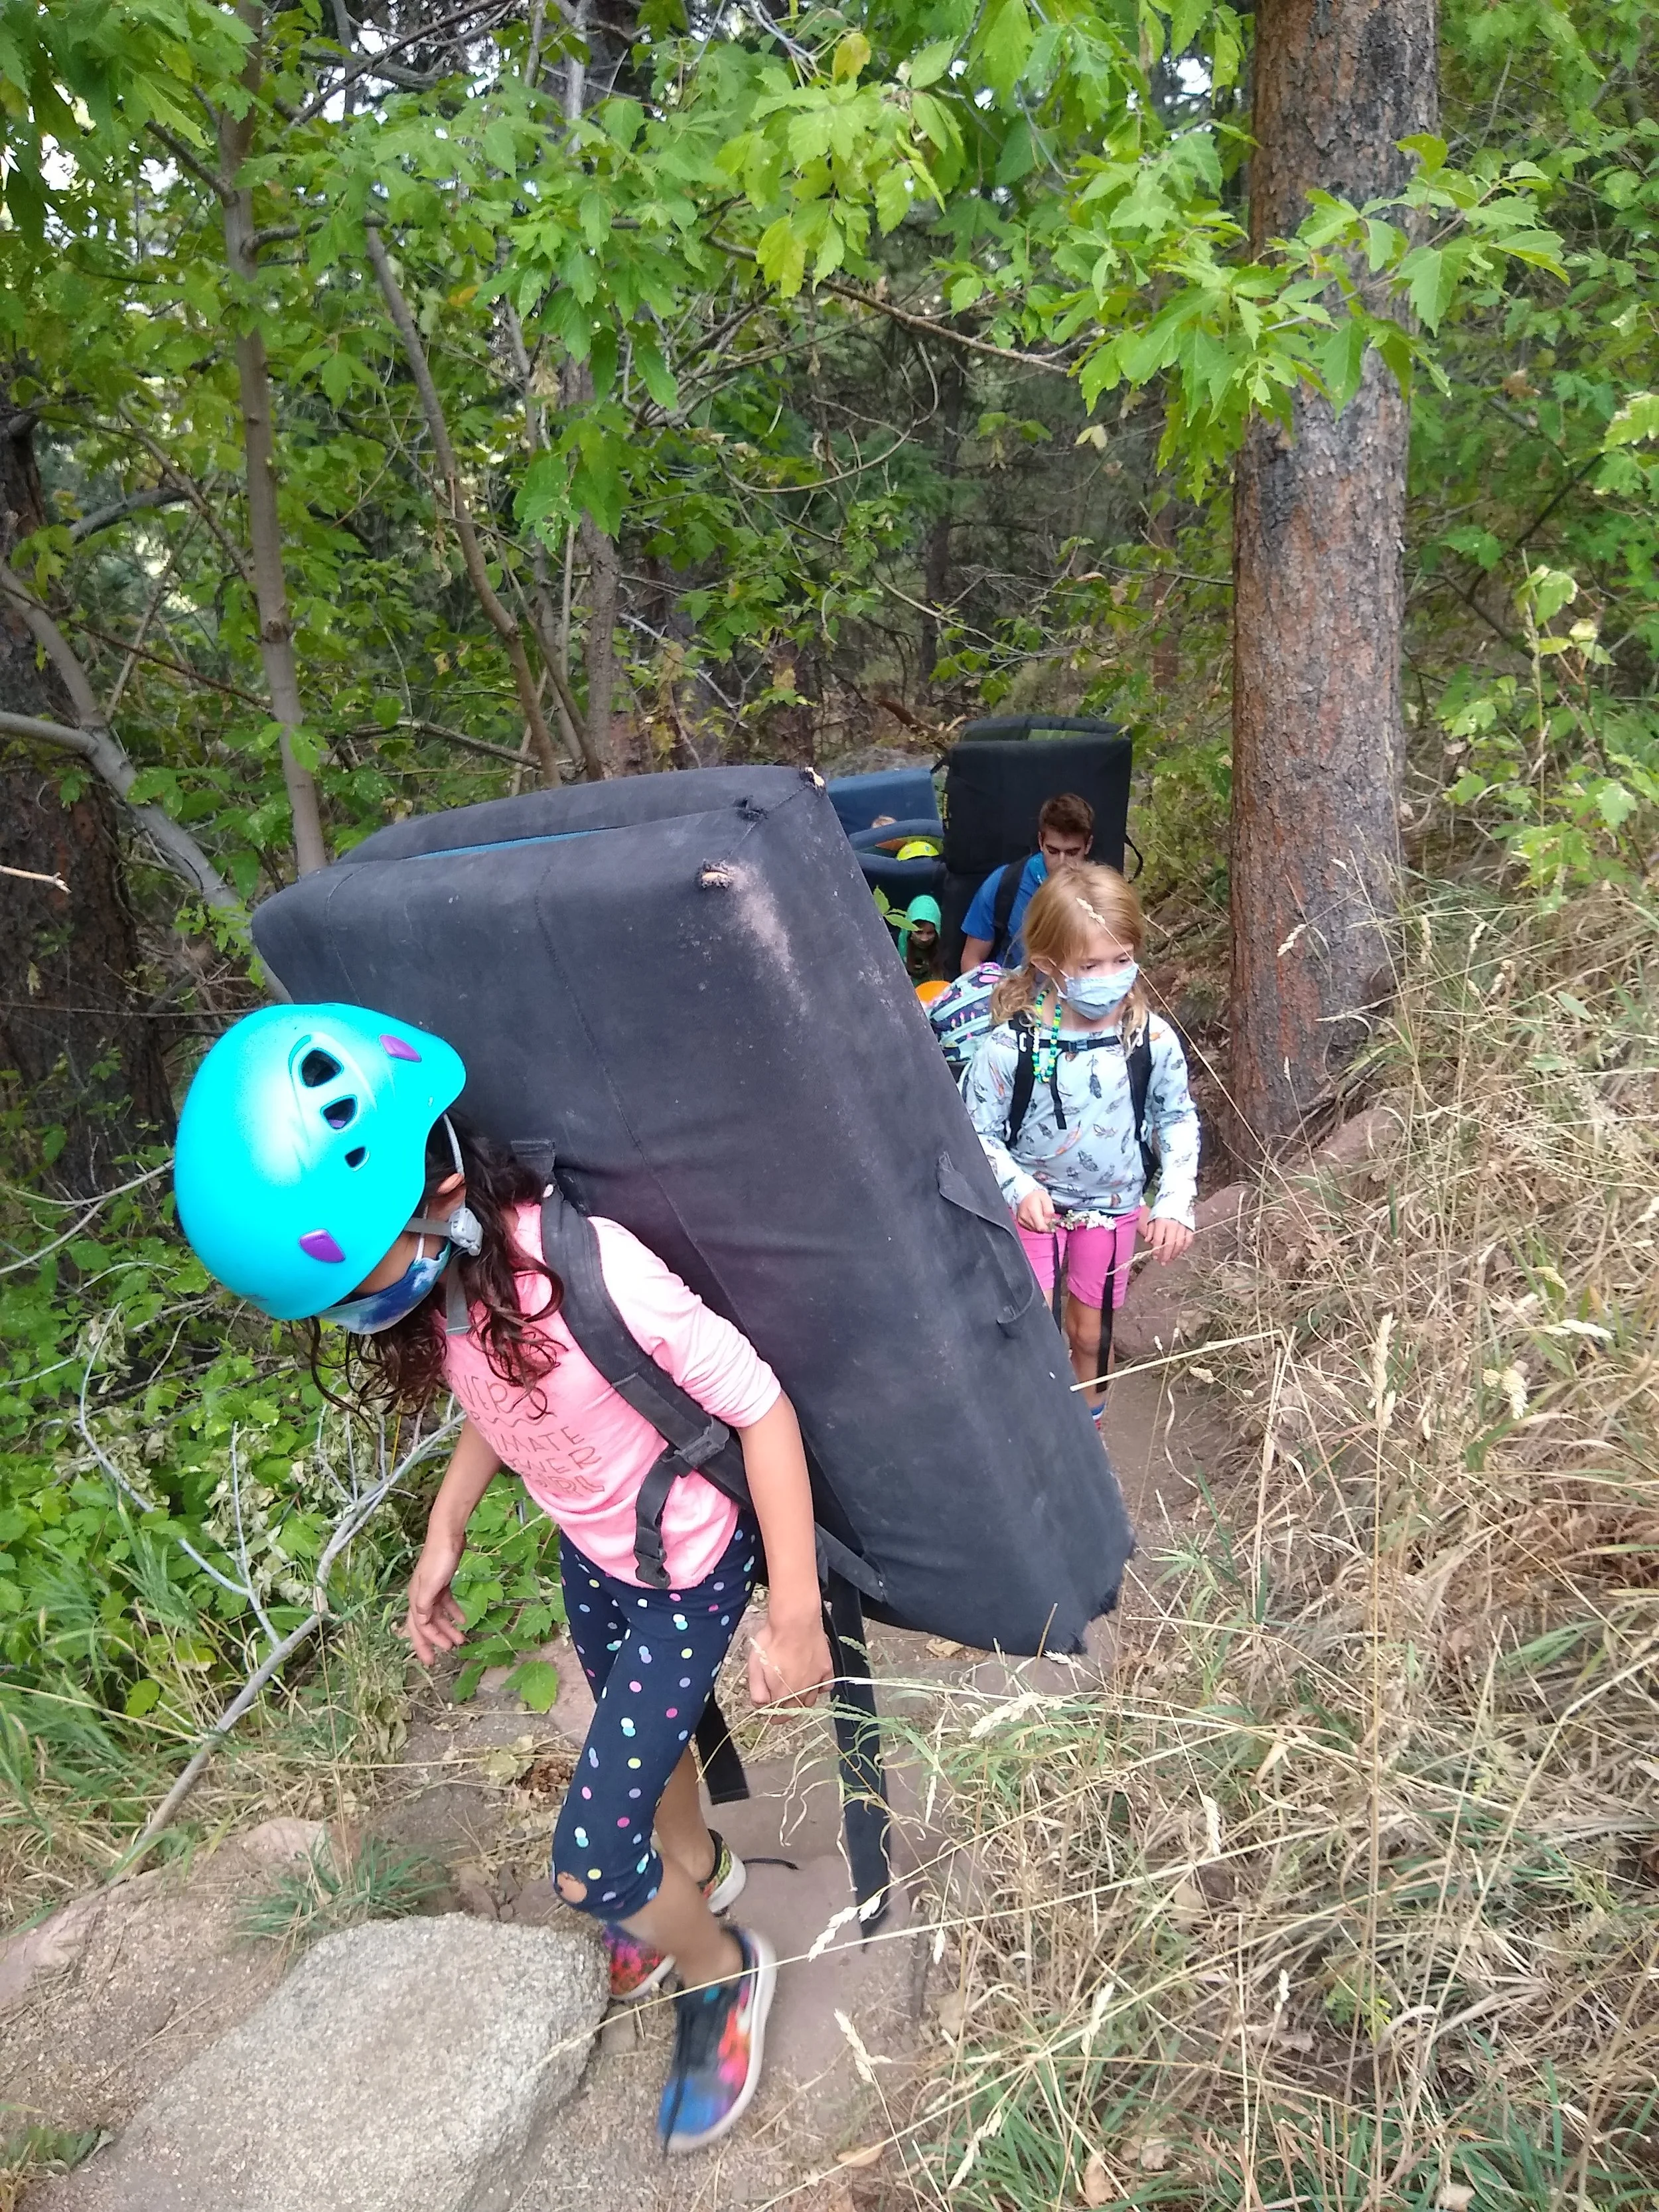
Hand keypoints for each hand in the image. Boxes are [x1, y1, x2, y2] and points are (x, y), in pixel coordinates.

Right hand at [403, 1525, 467, 1664]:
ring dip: (447, 1628)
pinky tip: (463, 1619)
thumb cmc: (439, 1559)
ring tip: (461, 1639)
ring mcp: (432, 1589)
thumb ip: (424, 1605)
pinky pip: (446, 1603)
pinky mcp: (442, 1582)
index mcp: (416, 1598)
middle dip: (434, 1641)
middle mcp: (421, 1596)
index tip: (433, 1661)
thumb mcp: (431, 1584)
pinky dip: (453, 1612)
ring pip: (437, 1615)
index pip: (418, 1628)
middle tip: (446, 1654)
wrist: (447, 1535)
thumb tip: (420, 1624)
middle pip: (425, 1624)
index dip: (424, 1645)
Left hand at [746, 1611, 831, 1710]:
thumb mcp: (754, 1665)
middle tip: (782, 1707)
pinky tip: (814, 1682)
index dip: (774, 1716)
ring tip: (796, 1694)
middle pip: (796, 1709)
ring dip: (802, 1700)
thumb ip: (757, 1689)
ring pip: (811, 1700)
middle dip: (788, 1711)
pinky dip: (820, 1688)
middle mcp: (801, 1692)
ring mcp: (816, 1681)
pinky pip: (826, 1686)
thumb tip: (760, 1704)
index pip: (779, 1715)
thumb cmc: (773, 1640)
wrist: (795, 1621)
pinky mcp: (826, 1669)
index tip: (771, 1716)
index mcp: (782, 1693)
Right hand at [1015, 1187, 1056, 1232]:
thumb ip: (1049, 1211)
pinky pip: (1030, 1228)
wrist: (1024, 1194)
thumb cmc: (1035, 1195)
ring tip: (1043, 1219)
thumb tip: (1051, 1221)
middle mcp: (1025, 1217)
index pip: (1041, 1227)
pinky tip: (1037, 1219)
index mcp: (1032, 1210)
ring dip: (1040, 1226)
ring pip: (1034, 1229)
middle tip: (1049, 1222)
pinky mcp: (1020, 1222)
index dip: (1048, 1229)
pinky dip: (1035, 1225)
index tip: (1053, 1228)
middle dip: (1045, 1227)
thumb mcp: (1046, 1199)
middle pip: (1038, 1229)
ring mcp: (1022, 1220)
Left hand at [1143, 1215, 1193, 1264]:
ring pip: (1180, 1243)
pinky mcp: (1190, 1226)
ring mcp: (1183, 1225)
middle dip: (1166, 1255)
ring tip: (1170, 1259)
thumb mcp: (1153, 1218)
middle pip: (1169, 1243)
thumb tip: (1148, 1241)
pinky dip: (1185, 1248)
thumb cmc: (1162, 1210)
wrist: (1176, 1199)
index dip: (1156, 1250)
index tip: (1155, 1256)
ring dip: (1175, 1254)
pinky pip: (1189, 1240)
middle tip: (1163, 1262)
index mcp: (1162, 1221)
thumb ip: (1150, 1230)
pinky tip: (1180, 1252)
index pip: (1158, 1239)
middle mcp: (1173, 1224)